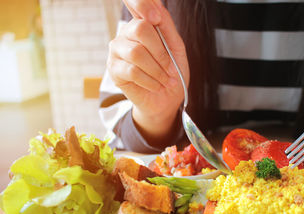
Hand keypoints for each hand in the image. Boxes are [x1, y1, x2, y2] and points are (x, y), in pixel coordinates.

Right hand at [107, 0, 188, 142]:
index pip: (136, 3)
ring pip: (136, 53)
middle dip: (161, 53)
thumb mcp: (176, 48)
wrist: (165, 99)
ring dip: (157, 70)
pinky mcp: (113, 69)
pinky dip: (150, 81)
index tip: (156, 17)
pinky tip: (155, 85)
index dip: (142, 3)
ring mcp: (117, 50)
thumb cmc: (171, 73)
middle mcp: (127, 33)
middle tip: (171, 69)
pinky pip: (132, 71)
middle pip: (140, 28)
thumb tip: (157, 8)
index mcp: (142, 23)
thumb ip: (167, 27)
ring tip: (165, 80)